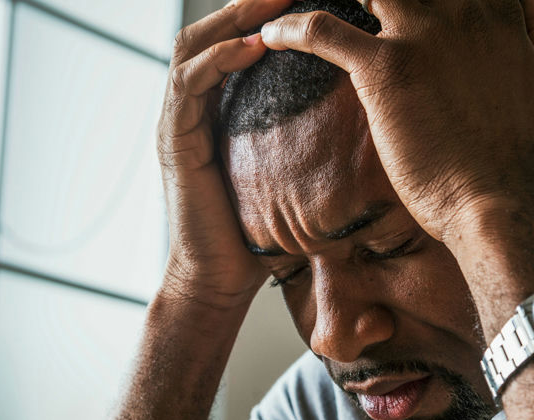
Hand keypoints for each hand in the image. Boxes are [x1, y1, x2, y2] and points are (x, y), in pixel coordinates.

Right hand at [157, 0, 294, 308]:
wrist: (219, 278)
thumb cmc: (256, 233)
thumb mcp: (286, 175)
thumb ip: (303, 143)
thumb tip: (359, 125)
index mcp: (216, 111)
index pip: (233, 43)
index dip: (262, 16)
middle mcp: (192, 109)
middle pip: (210, 32)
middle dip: (248, 5)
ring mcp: (178, 122)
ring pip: (193, 47)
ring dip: (233, 19)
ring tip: (274, 2)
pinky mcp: (174, 141)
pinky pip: (189, 84)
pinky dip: (220, 59)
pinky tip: (254, 46)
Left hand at [257, 0, 533, 242]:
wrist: (502, 202)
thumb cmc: (529, 155)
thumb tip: (533, 7)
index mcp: (498, 9)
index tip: (388, 7)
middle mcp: (462, 8)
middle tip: (349, 5)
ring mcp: (423, 33)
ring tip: (285, 6)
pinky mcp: (387, 69)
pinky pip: (322, 31)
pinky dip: (292, 30)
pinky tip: (272, 37)